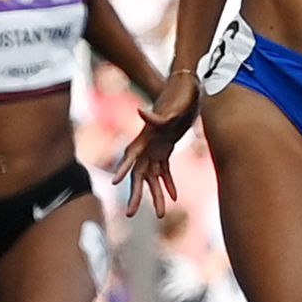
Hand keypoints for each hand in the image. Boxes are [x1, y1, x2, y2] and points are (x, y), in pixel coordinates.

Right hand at [116, 75, 198, 215]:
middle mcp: (147, 144)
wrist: (186, 88)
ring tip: (161, 214)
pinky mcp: (166, 149)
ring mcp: (156, 148)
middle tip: (131, 214)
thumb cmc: (180, 96)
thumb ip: (156, 115)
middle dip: (136, 193)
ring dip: (156, 194)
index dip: (123, 169)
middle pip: (138, 173)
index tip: (115, 182)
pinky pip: (164, 171)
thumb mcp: (172, 107)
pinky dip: (168, 183)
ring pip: (152, 176)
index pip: (131, 155)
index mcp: (146, 136)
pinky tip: (173, 197)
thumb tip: (140, 112)